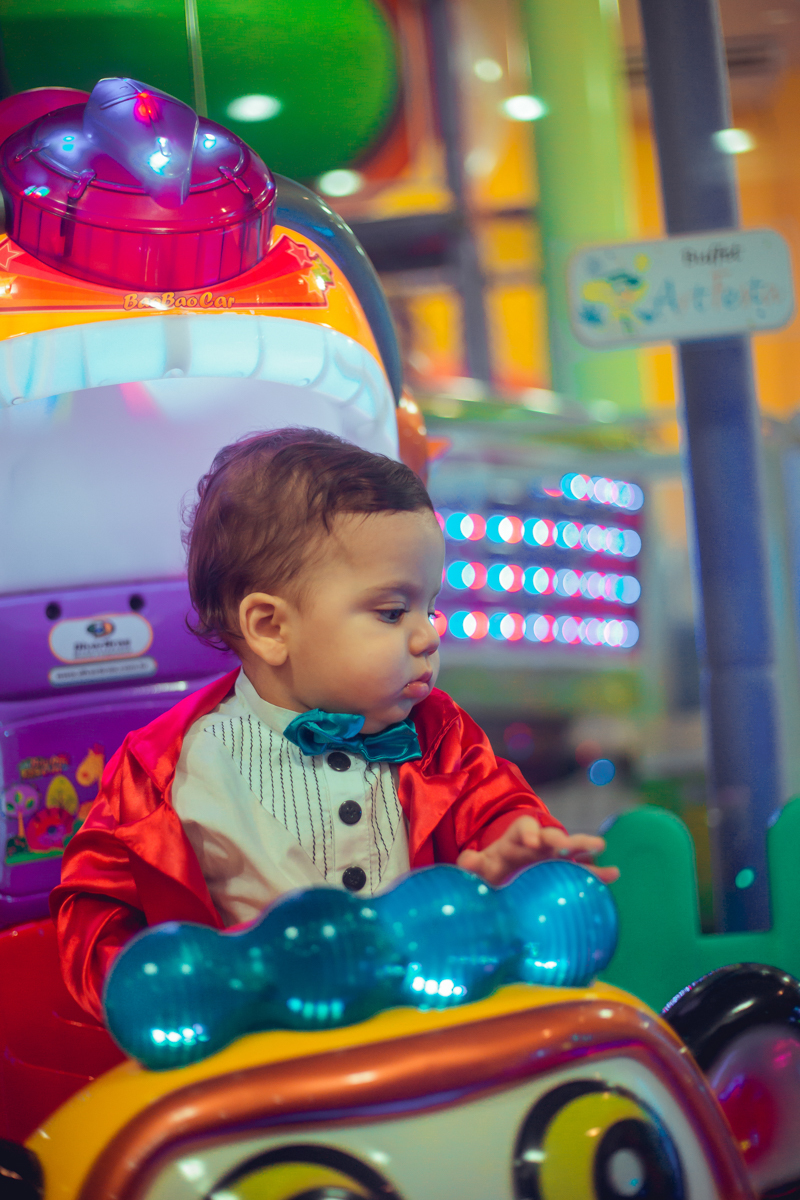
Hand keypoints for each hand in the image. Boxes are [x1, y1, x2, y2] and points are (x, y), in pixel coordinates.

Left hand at [456, 815, 619, 887]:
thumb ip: (473, 863)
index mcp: (514, 840)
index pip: (522, 828)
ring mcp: (553, 856)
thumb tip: (465, 861)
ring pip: (571, 848)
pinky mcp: (564, 870)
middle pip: (549, 835)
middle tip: (565, 844)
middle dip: (558, 838)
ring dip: (584, 847)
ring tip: (601, 846)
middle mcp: (537, 843)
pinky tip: (614, 873)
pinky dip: (597, 871)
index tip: (532, 841)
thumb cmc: (492, 869)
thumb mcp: (481, 866)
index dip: (527, 832)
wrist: (505, 874)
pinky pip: (583, 869)